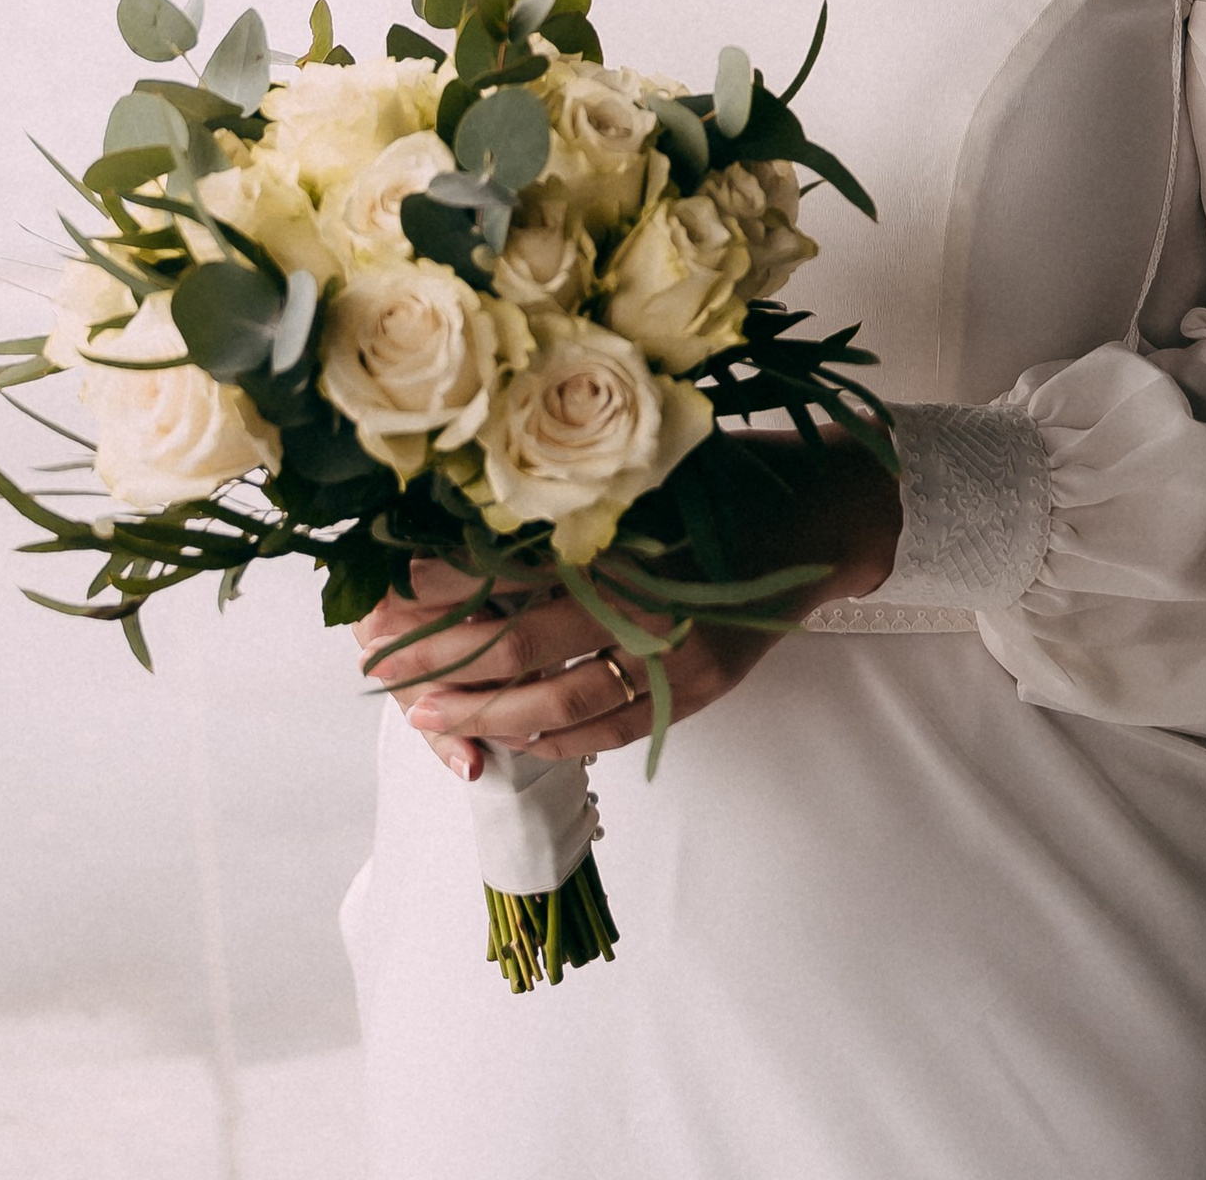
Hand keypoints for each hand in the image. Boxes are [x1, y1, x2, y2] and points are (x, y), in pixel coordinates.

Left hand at [352, 437, 901, 775]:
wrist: (823, 516)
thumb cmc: (729, 474)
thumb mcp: (648, 463)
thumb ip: (573, 487)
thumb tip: (462, 503)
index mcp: (623, 531)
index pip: (507, 569)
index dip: (440, 587)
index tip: (383, 591)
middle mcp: (648, 597)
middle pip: (520, 645)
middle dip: (442, 663)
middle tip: (381, 673)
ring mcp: (676, 652)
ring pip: (561, 702)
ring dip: (486, 715)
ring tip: (429, 718)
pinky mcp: (700, 687)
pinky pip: (615, 730)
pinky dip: (557, 742)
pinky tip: (514, 739)